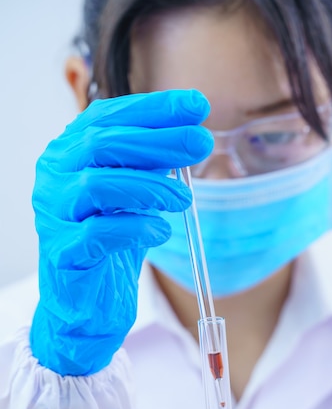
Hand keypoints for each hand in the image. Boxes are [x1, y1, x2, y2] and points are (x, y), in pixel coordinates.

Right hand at [30, 89, 212, 374]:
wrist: (88, 302)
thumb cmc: (112, 243)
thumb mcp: (135, 194)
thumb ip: (151, 163)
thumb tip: (193, 129)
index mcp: (70, 154)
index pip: (108, 117)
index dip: (154, 109)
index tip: (197, 105)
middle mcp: (54, 177)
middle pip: (102, 144)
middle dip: (158, 141)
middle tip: (201, 143)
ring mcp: (53, 215)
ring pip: (96, 185)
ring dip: (149, 187)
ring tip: (185, 198)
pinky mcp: (63, 253)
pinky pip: (98, 233)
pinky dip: (136, 228)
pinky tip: (161, 231)